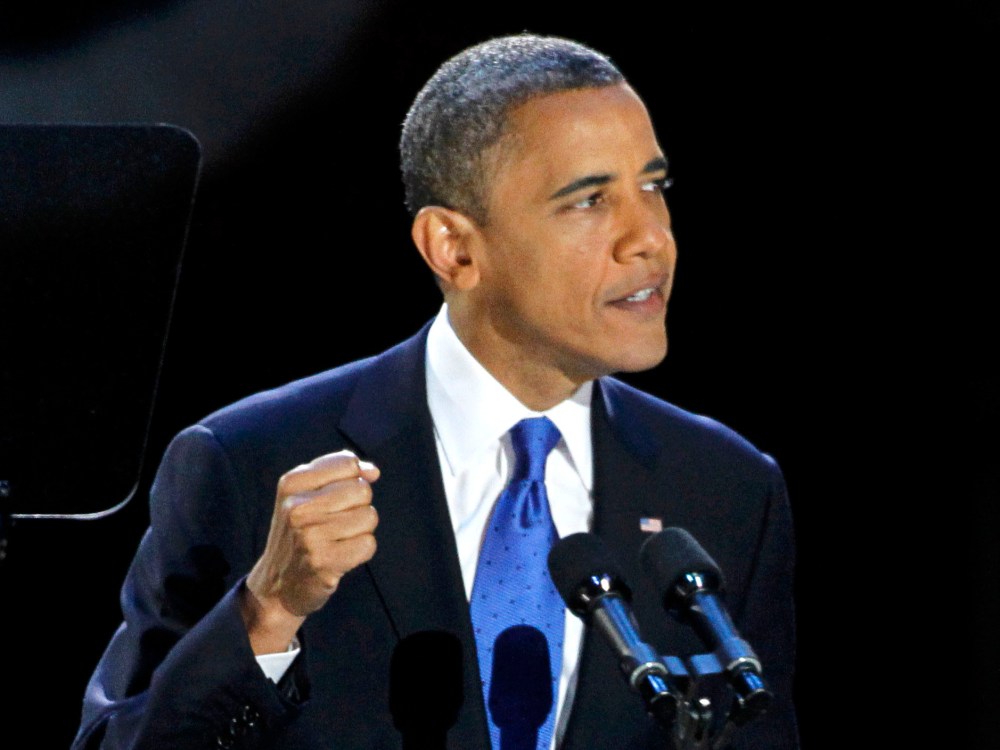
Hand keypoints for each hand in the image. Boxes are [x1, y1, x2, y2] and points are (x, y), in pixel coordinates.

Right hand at [241, 450, 379, 653]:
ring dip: (361, 529)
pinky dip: (361, 550)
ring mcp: (309, 536)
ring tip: (337, 539)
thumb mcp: (306, 494)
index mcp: (291, 483)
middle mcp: (297, 508)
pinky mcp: (324, 562)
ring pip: (369, 516)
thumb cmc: (300, 532)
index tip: (340, 495)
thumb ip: (340, 473)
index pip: (347, 463)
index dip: (354, 478)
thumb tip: (372, 472)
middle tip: (337, 522)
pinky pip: (368, 544)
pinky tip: (341, 555)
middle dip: (359, 505)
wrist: (277, 585)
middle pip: (362, 490)